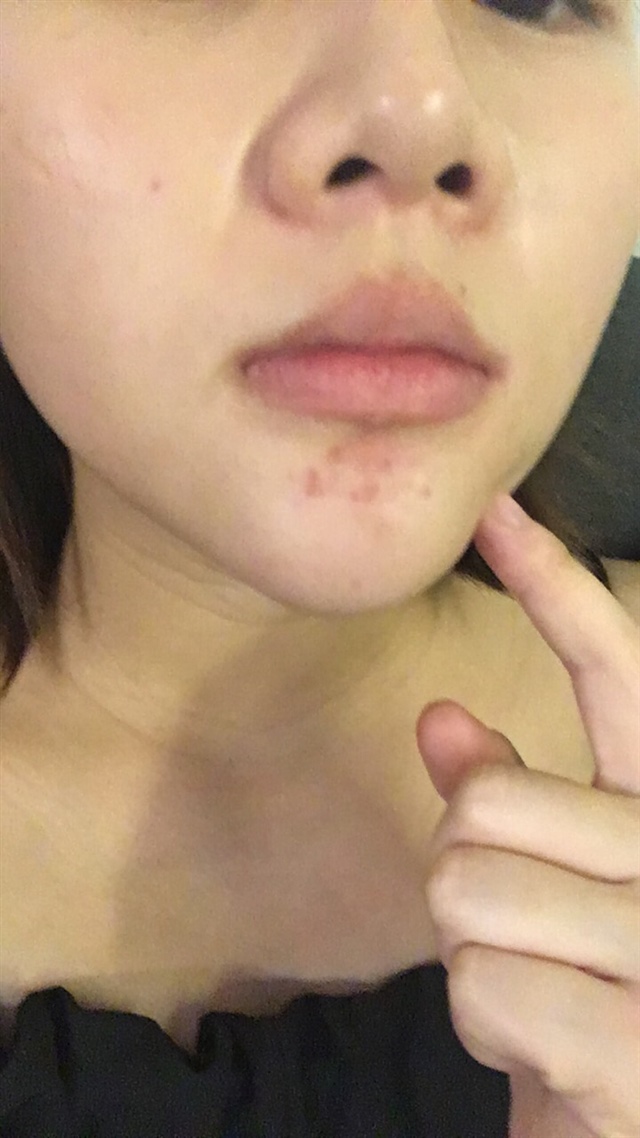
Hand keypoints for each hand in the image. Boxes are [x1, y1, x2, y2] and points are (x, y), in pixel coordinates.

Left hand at [417, 493, 639, 1137]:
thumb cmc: (581, 1005)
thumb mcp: (547, 893)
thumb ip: (511, 799)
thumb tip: (443, 718)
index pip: (614, 673)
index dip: (552, 585)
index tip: (498, 513)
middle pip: (483, 803)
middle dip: (463, 876)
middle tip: (521, 940)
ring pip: (467, 888)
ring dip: (471, 958)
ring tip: (539, 998)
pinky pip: (483, 987)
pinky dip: (484, 1029)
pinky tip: (544, 1057)